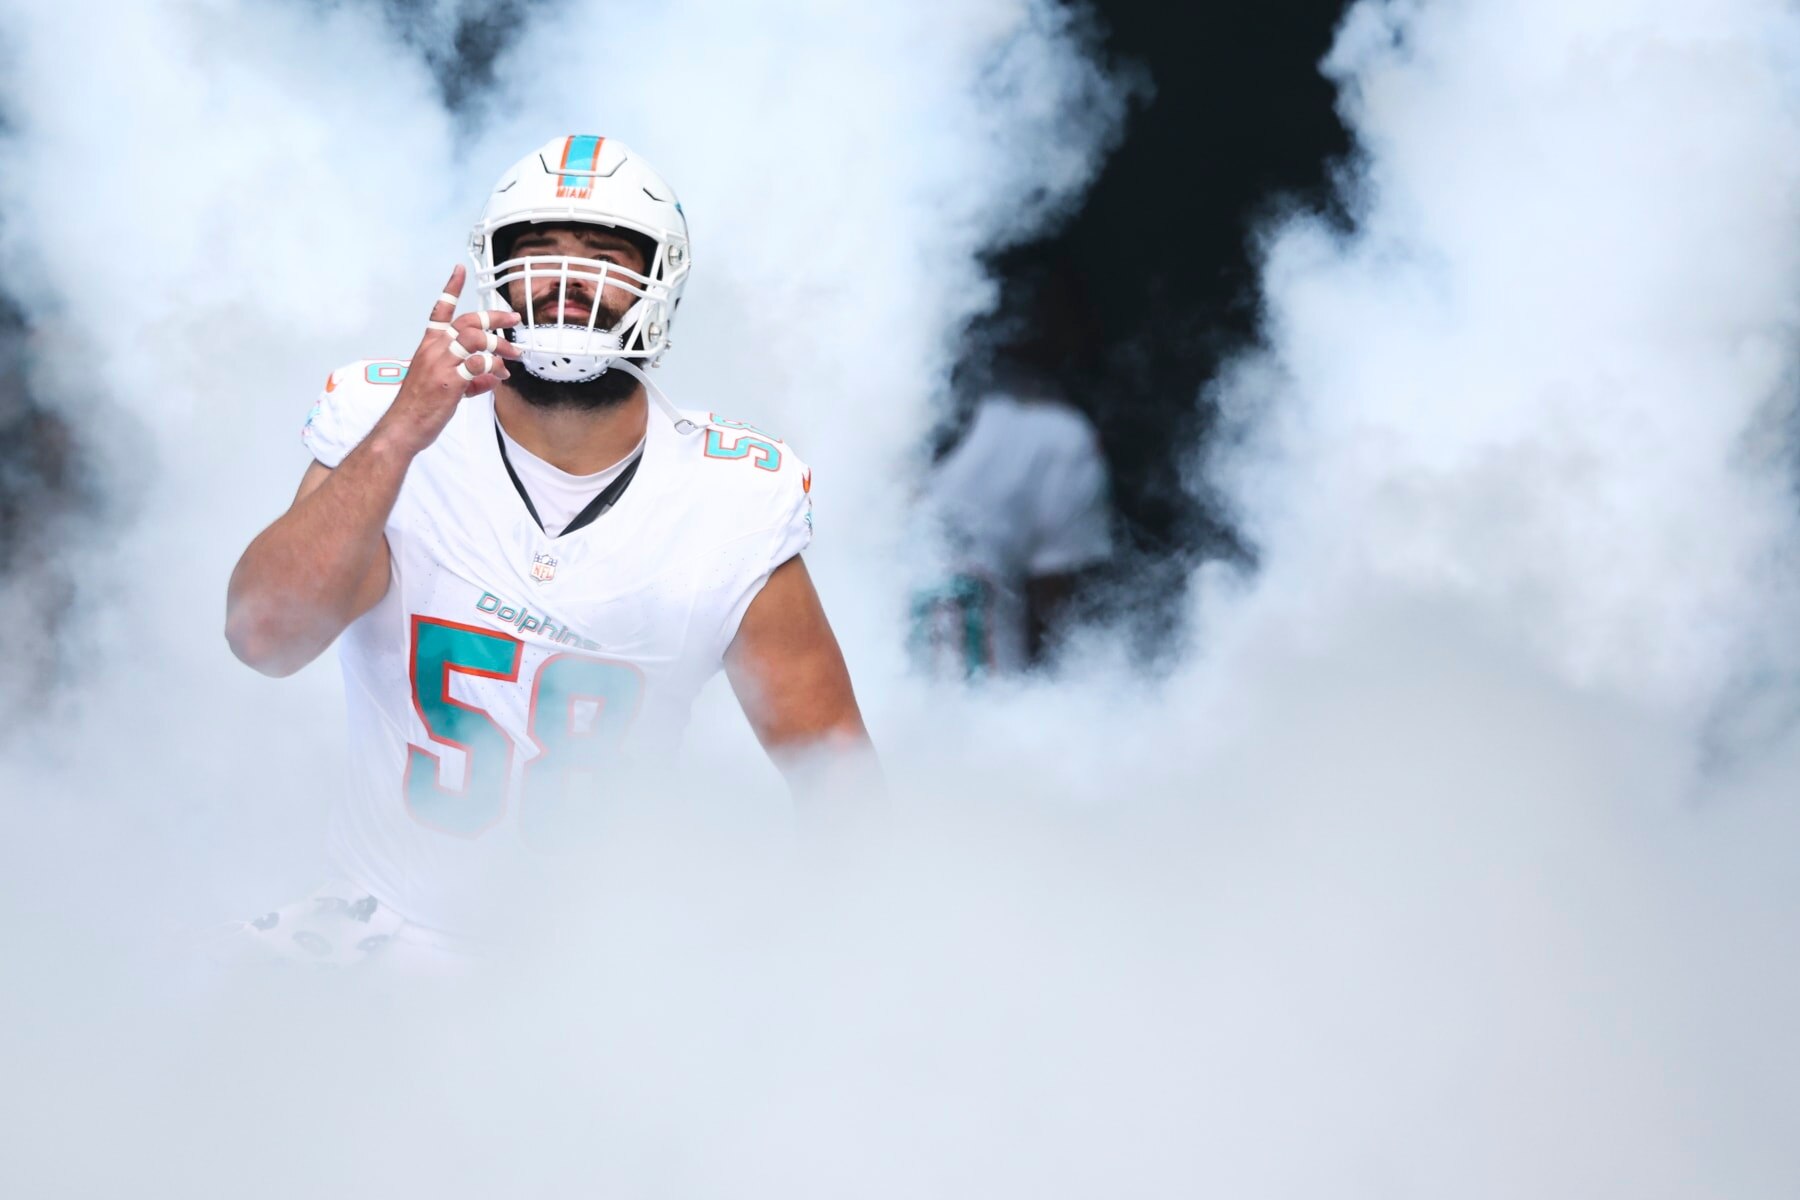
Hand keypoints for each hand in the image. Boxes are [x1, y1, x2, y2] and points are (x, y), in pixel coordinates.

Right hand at [373, 265, 522, 457]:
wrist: (403, 426)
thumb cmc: (419, 406)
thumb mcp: (443, 384)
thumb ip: (470, 377)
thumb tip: (493, 377)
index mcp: (428, 346)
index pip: (440, 312)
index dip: (451, 289)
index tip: (460, 270)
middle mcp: (434, 350)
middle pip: (468, 322)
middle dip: (494, 316)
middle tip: (513, 317)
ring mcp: (442, 364)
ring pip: (477, 340)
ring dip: (500, 345)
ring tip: (513, 355)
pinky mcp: (451, 381)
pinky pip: (479, 365)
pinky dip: (493, 369)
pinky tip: (498, 377)